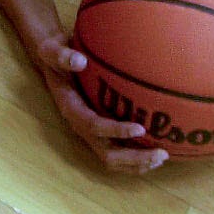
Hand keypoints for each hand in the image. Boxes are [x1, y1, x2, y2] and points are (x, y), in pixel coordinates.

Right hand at [33, 33, 168, 173]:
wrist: (51, 61)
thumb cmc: (54, 54)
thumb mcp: (52, 50)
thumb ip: (63, 56)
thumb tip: (80, 61)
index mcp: (71, 109)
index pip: (93, 126)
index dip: (116, 131)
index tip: (140, 129)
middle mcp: (80, 126)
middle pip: (107, 153)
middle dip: (134, 158)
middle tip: (161, 154)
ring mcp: (90, 132)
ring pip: (113, 159)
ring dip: (137, 163)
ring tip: (162, 157)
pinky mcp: (99, 131)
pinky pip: (117, 151)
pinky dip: (136, 158)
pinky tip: (155, 152)